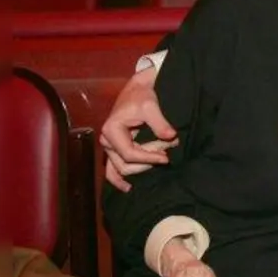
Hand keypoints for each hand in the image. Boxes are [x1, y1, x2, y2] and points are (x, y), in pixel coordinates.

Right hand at [100, 66, 177, 192]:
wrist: (138, 89)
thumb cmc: (142, 95)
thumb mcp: (151, 105)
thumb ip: (160, 123)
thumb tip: (171, 137)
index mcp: (111, 130)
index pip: (129, 154)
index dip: (148, 158)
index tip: (166, 157)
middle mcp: (107, 140)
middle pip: (125, 164)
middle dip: (147, 161)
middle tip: (167, 153)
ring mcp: (109, 146)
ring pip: (121, 169)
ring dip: (141, 168)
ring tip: (159, 161)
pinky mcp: (115, 148)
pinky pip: (113, 169)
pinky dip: (118, 179)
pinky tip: (128, 187)